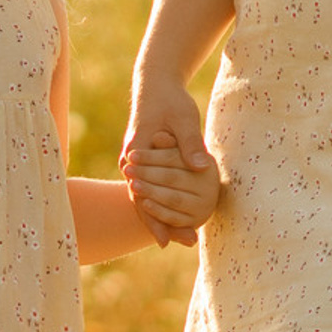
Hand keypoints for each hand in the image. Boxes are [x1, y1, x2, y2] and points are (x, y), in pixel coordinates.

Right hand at [120, 70, 212, 248]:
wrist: (155, 86)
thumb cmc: (171, 102)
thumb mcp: (184, 120)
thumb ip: (190, 145)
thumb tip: (202, 168)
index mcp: (137, 152)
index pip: (142, 194)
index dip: (154, 220)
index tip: (166, 241)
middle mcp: (130, 160)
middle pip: (141, 200)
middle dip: (157, 224)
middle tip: (175, 244)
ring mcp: (133, 162)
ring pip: (144, 195)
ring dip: (157, 215)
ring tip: (176, 238)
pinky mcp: (141, 161)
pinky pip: (148, 186)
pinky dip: (158, 201)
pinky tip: (173, 216)